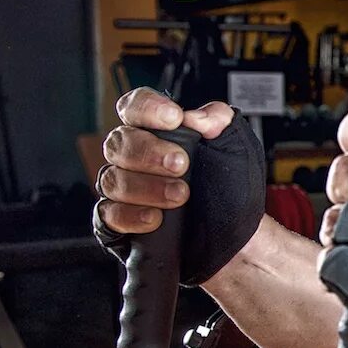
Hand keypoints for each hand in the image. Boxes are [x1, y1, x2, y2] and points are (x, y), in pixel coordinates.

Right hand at [93, 89, 265, 285]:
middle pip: (119, 143)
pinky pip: (108, 215)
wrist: (238, 240)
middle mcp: (135, 159)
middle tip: (181, 164)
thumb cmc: (232, 191)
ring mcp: (125, 191)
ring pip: (112, 180)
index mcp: (157, 133)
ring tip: (180, 195)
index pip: (135, 108)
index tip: (173, 118)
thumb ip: (221, 123)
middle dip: (149, 152)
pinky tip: (155, 218)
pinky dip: (130, 215)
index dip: (147, 108)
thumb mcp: (238, 150)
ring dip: (146, 187)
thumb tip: (199, 116)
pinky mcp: (119, 224)